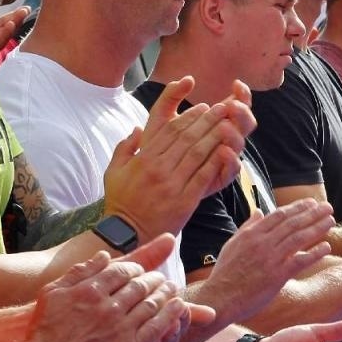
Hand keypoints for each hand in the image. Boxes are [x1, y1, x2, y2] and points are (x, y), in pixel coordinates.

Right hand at [25, 239, 209, 341]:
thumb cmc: (44, 331)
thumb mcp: (53, 292)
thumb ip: (80, 272)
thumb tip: (104, 256)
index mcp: (91, 289)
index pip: (123, 270)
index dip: (137, 269)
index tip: (141, 271)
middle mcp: (108, 306)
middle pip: (141, 285)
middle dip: (155, 279)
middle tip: (162, 278)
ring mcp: (120, 327)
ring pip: (152, 303)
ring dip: (167, 293)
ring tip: (173, 288)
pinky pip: (157, 327)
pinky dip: (171, 314)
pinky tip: (179, 306)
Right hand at [102, 77, 248, 238]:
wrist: (127, 233)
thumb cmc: (121, 202)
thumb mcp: (113, 171)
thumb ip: (124, 148)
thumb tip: (136, 129)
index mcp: (144, 159)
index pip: (170, 131)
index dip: (189, 117)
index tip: (202, 108)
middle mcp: (159, 169)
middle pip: (187, 138)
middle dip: (207, 120)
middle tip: (221, 108)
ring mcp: (172, 184)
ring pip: (198, 154)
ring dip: (215, 136)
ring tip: (228, 124)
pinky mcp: (184, 201)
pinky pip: (203, 177)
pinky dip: (216, 162)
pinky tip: (227, 151)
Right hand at [195, 200, 334, 327]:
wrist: (221, 298)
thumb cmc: (225, 273)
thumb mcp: (232, 244)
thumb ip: (247, 227)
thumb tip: (258, 211)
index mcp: (252, 234)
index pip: (279, 215)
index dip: (298, 207)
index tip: (311, 203)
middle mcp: (263, 243)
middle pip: (292, 223)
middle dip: (312, 213)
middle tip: (328, 207)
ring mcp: (271, 258)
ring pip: (299, 238)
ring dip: (317, 228)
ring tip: (331, 221)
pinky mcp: (277, 276)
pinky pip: (300, 261)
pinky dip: (314, 253)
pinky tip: (326, 247)